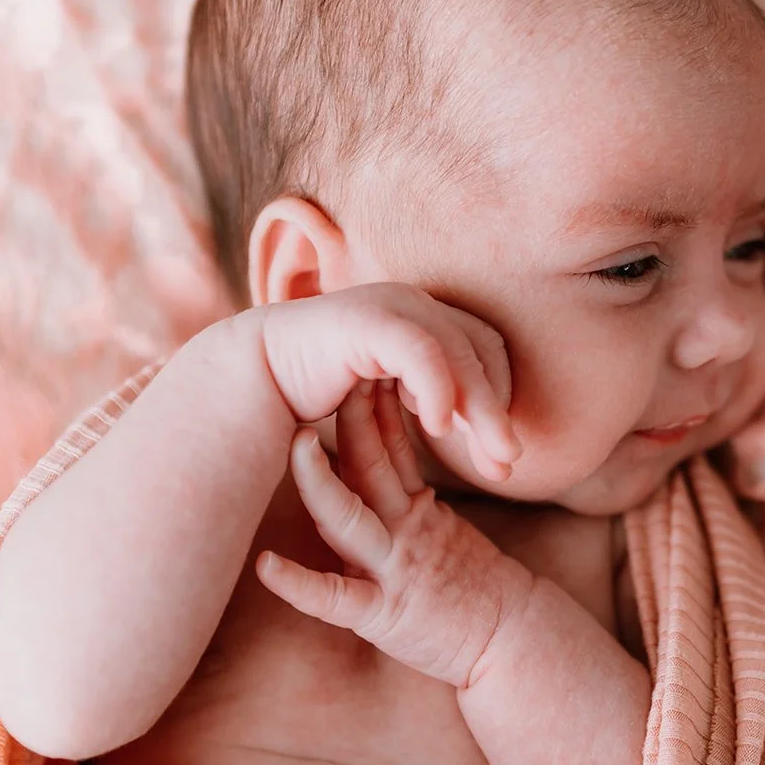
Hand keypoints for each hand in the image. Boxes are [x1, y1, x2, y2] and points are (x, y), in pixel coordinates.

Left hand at [257, 380, 534, 687]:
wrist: (514, 641)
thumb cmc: (477, 589)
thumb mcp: (444, 529)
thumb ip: (412, 492)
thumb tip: (380, 445)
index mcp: (416, 510)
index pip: (390, 446)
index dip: (369, 404)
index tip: (354, 361)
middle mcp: (402, 532)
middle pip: (371, 466)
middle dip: (348, 419)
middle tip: (330, 373)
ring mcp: (393, 571)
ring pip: (350, 518)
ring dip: (320, 481)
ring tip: (296, 444)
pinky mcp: (384, 615)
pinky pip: (335, 599)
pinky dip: (299, 584)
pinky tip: (266, 565)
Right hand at [258, 283, 519, 479]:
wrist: (254, 374)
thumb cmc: (320, 390)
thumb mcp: (387, 396)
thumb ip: (428, 399)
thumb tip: (485, 431)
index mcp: (423, 316)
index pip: (484, 351)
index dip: (500, 396)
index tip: (504, 448)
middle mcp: (413, 304)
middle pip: (478, 352)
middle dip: (496, 411)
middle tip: (510, 460)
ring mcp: (391, 305)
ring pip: (456, 354)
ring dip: (479, 410)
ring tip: (496, 457)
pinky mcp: (366, 321)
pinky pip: (418, 352)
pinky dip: (437, 388)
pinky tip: (441, 428)